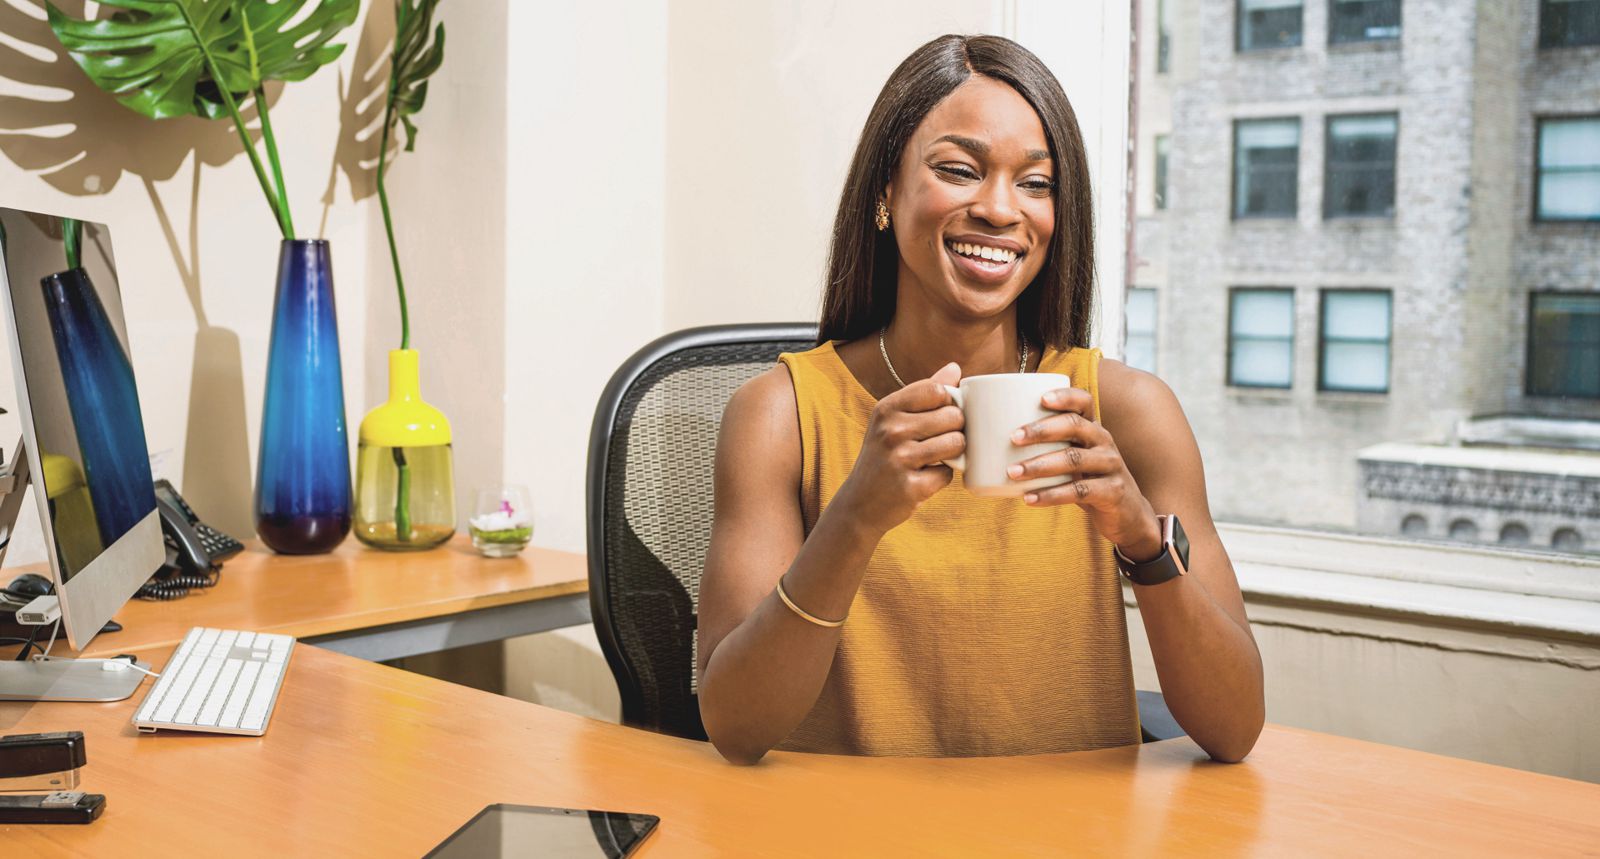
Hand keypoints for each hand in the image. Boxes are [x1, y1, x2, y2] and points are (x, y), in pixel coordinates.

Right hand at [834, 362, 965, 535]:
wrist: (859, 504)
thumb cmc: (884, 455)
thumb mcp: (893, 420)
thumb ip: (924, 393)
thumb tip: (955, 367)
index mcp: (886, 408)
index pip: (937, 390)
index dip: (948, 402)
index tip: (939, 415)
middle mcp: (890, 430)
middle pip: (953, 416)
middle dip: (954, 429)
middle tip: (937, 441)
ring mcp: (900, 459)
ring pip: (956, 444)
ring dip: (953, 453)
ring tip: (934, 458)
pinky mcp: (911, 487)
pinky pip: (948, 474)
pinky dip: (941, 478)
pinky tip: (924, 478)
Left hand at [1007, 386, 1161, 559]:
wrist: (1127, 515)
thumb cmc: (1089, 480)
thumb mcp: (1073, 459)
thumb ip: (1048, 448)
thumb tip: (993, 441)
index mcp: (1092, 428)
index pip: (1084, 402)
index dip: (1065, 396)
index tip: (1040, 398)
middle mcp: (1104, 441)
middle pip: (1074, 426)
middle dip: (1041, 430)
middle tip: (1013, 437)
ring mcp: (1111, 466)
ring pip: (1074, 459)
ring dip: (1039, 465)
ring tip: (1012, 472)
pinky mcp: (1112, 492)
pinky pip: (1079, 490)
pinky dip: (1051, 494)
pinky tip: (1029, 498)